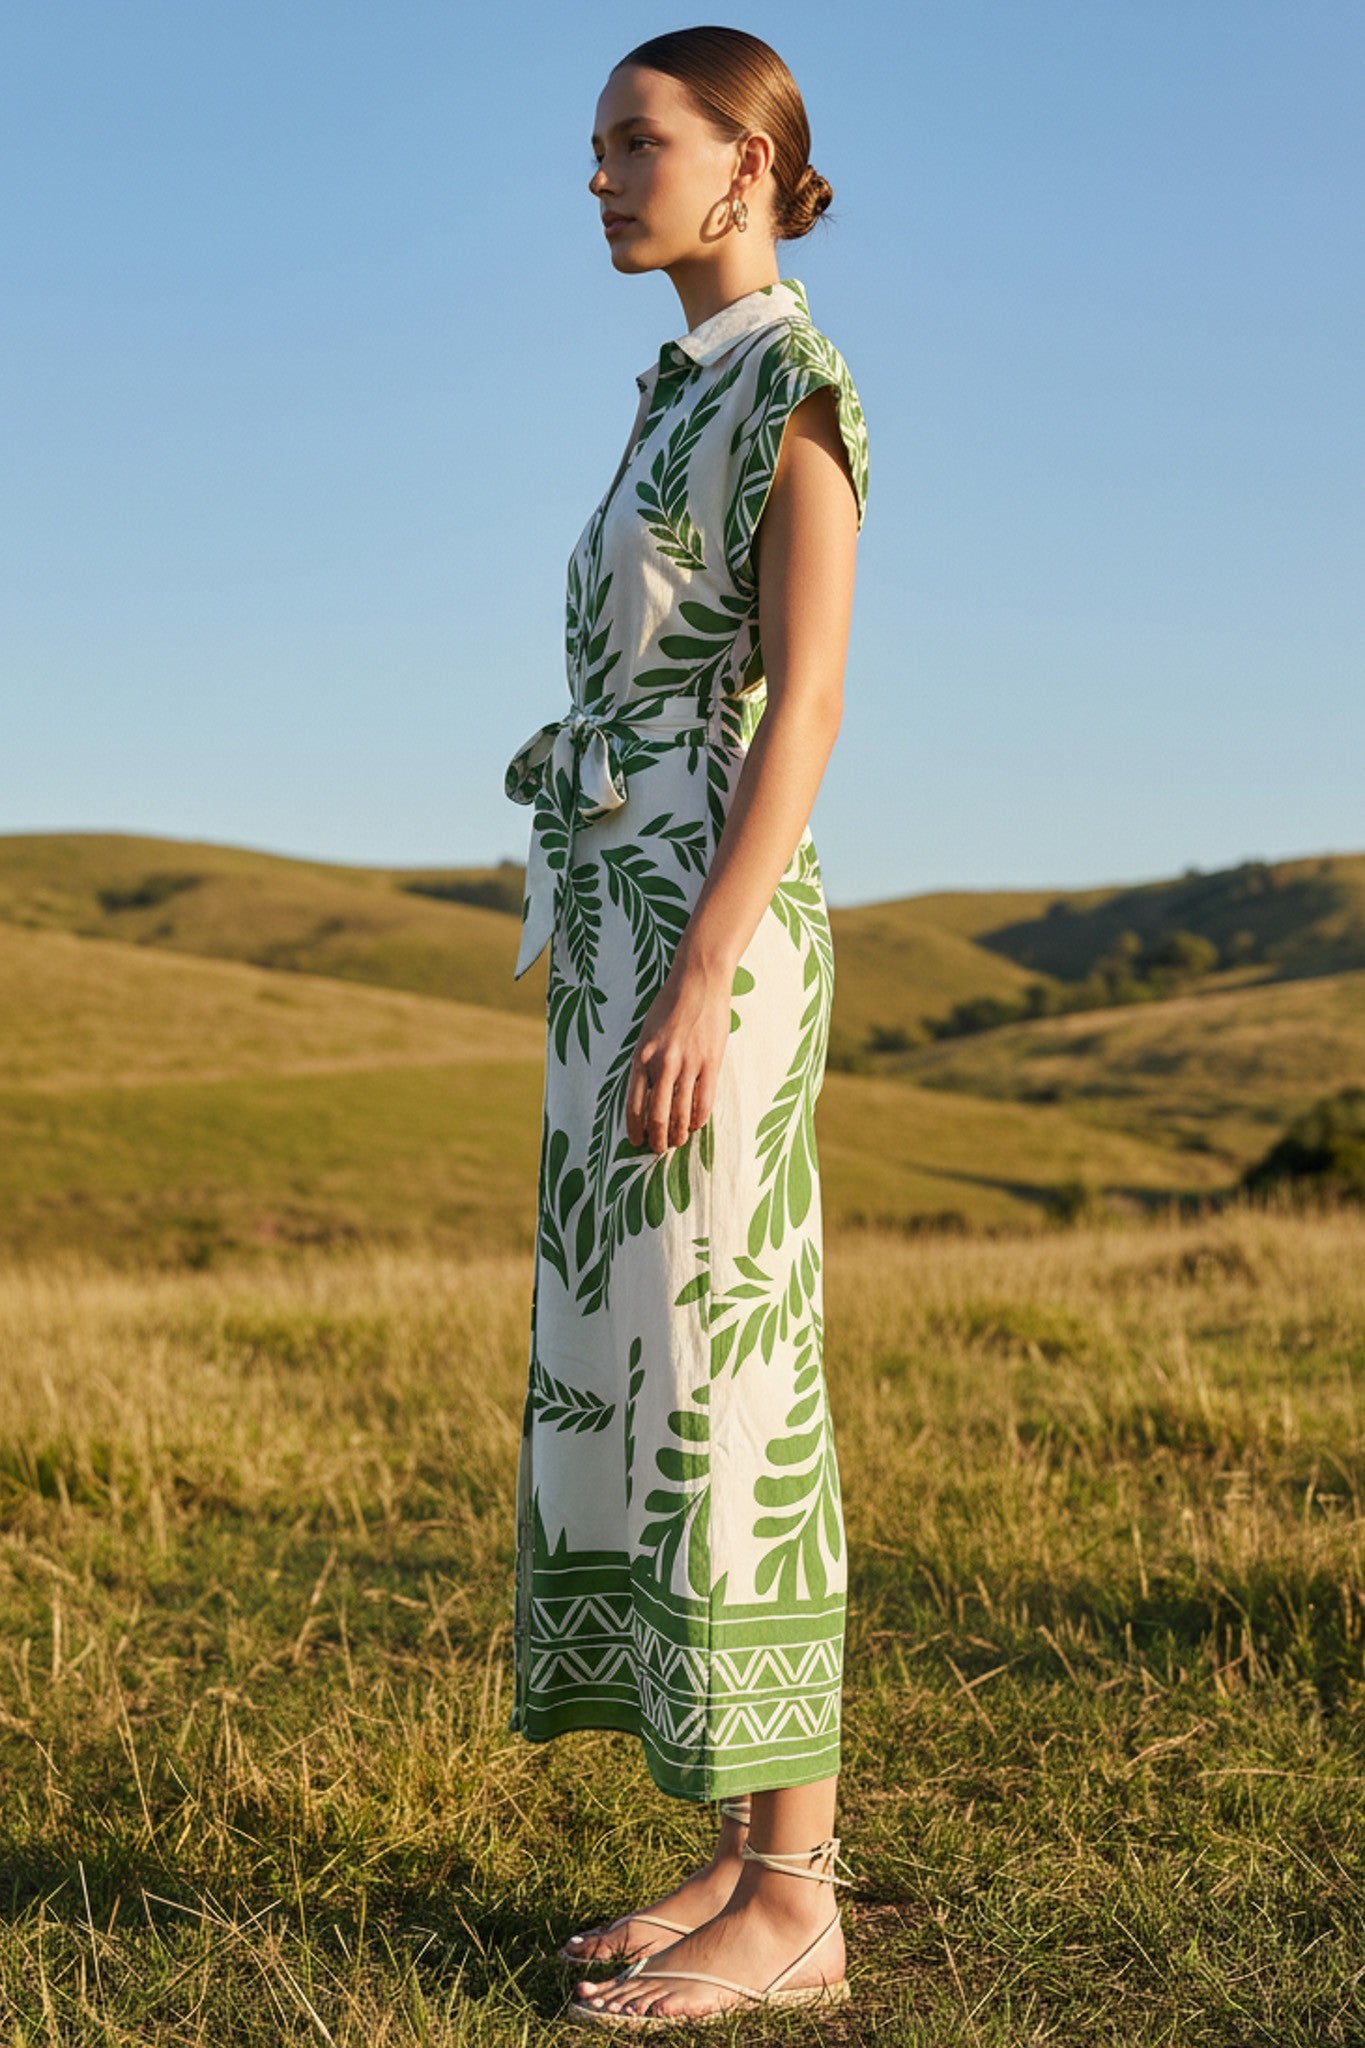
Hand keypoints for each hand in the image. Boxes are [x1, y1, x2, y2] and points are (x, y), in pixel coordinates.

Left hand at [625, 954, 733, 1154]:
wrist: (698, 980)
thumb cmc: (671, 1004)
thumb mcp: (647, 1033)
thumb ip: (646, 1062)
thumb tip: (645, 1092)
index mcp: (641, 1057)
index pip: (633, 1104)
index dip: (635, 1128)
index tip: (636, 1141)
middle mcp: (662, 1064)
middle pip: (658, 1115)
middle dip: (657, 1139)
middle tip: (658, 1150)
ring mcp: (688, 1064)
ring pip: (682, 1113)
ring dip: (679, 1133)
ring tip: (678, 1142)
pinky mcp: (711, 1062)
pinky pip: (704, 1101)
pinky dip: (698, 1118)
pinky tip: (696, 1126)